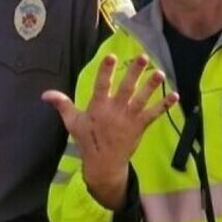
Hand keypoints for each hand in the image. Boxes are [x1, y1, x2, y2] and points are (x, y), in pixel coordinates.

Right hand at [43, 56, 177, 209]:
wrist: (103, 164)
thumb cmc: (88, 141)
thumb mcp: (73, 123)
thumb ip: (62, 105)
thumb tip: (45, 94)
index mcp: (98, 107)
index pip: (101, 85)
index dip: (106, 71)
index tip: (112, 56)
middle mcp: (115, 111)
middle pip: (126, 88)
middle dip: (134, 72)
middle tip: (143, 57)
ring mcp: (129, 119)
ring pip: (142, 99)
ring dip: (151, 86)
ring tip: (160, 73)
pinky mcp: (139, 127)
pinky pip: (154, 114)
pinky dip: (164, 105)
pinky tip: (175, 96)